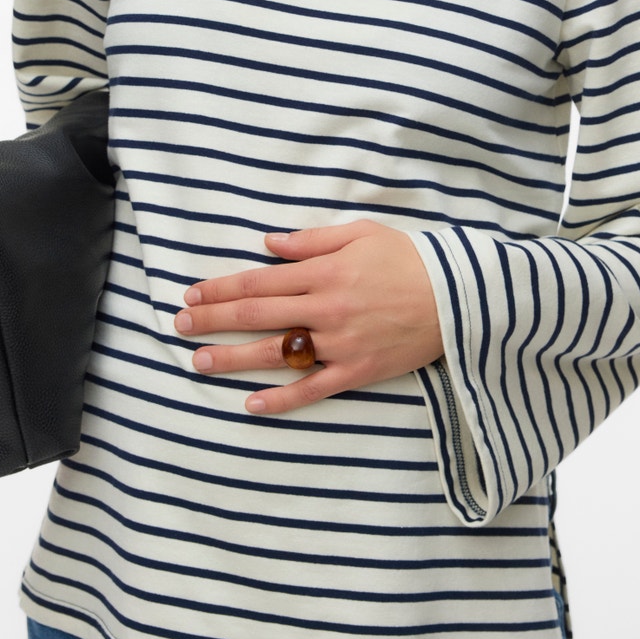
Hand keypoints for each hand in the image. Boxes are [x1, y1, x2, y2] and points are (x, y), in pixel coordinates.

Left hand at [174, 217, 443, 415]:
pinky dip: (281, 399)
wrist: (460, 297)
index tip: (192, 294)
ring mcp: (340, 343)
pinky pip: (312, 389)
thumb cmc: (409, 258)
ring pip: (276, 353)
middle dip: (213, 320)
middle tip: (179, 326)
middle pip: (257, 315)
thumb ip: (310, 240)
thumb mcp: (360, 233)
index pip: (259, 281)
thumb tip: (267, 243)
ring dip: (233, 358)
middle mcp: (326, 308)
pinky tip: (250, 404)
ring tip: (198, 362)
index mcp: (324, 271)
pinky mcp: (357, 371)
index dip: (221, 288)